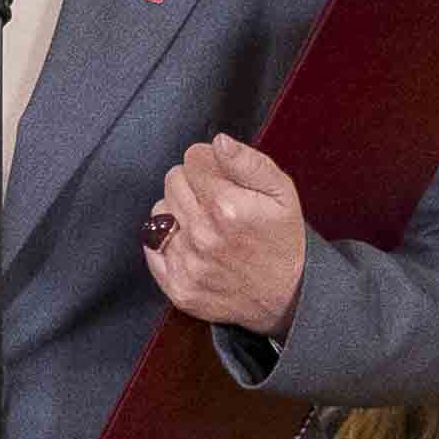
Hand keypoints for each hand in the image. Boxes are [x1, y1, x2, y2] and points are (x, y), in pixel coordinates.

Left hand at [142, 138, 309, 334]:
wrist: (287, 297)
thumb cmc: (283, 239)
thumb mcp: (282, 193)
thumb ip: (248, 162)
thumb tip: (218, 142)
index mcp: (227, 207)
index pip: (192, 158)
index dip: (209, 163)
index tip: (222, 176)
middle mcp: (203, 236)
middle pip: (172, 180)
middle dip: (193, 184)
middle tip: (215, 201)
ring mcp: (187, 264)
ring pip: (159, 211)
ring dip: (178, 211)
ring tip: (204, 223)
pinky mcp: (177, 286)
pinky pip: (151, 244)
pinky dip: (166, 239)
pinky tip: (191, 243)